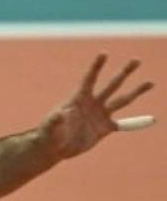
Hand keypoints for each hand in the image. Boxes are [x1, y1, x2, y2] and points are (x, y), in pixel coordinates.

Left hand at [40, 54, 154, 160]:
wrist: (54, 148)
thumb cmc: (48, 134)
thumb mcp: (50, 127)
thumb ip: (55, 120)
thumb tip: (60, 114)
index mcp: (78, 98)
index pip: (89, 79)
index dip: (96, 66)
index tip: (104, 53)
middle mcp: (92, 103)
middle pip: (112, 84)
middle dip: (124, 72)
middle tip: (136, 60)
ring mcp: (100, 115)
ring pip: (122, 100)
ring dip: (136, 91)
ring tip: (150, 82)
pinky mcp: (105, 128)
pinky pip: (123, 124)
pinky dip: (136, 123)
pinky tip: (151, 119)